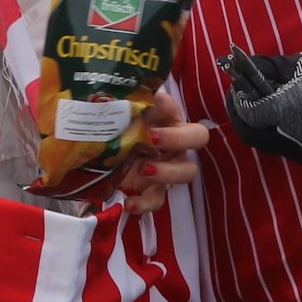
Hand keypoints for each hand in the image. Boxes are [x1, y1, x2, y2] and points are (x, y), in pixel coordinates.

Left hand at [116, 91, 207, 212]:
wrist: (106, 144)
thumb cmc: (126, 123)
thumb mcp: (133, 111)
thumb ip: (146, 103)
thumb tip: (160, 96)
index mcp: (175, 129)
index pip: (196, 134)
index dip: (180, 130)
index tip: (158, 128)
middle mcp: (176, 151)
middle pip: (194, 152)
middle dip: (176, 142)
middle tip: (152, 138)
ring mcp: (165, 172)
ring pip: (183, 176)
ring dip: (167, 173)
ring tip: (144, 169)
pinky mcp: (149, 190)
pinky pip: (154, 202)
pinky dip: (143, 204)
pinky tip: (129, 203)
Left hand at [220, 50, 301, 162]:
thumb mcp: (283, 65)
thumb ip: (256, 69)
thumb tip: (232, 75)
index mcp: (288, 108)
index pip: (250, 115)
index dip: (238, 105)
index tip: (236, 92)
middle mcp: (295, 132)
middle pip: (252, 134)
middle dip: (240, 118)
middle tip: (237, 102)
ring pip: (263, 143)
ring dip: (253, 128)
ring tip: (252, 110)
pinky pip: (279, 148)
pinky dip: (270, 136)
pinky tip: (270, 122)